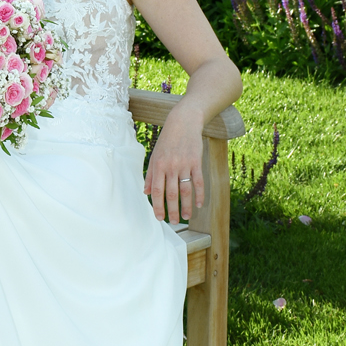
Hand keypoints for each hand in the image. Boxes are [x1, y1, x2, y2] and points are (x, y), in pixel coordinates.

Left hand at [143, 102, 204, 223]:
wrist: (183, 123)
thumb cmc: (167, 141)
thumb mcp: (155, 156)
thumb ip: (150, 175)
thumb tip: (146, 192)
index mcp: (158, 166)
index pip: (156, 191)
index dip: (157, 206)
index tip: (159, 218)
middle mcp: (170, 166)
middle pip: (171, 194)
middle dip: (172, 210)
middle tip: (174, 222)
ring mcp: (184, 164)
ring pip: (185, 190)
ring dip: (186, 206)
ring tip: (186, 217)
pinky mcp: (196, 161)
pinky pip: (198, 181)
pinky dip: (199, 194)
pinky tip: (199, 204)